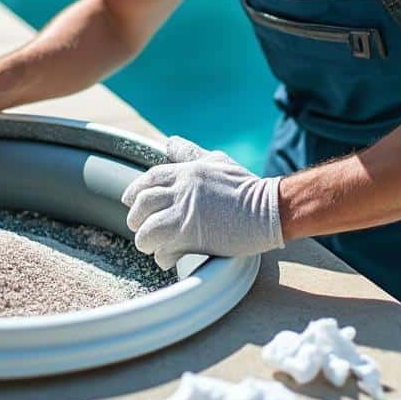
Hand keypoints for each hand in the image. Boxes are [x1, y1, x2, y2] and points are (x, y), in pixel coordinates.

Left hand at [121, 135, 283, 269]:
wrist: (270, 209)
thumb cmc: (248, 187)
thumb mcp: (218, 161)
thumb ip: (191, 154)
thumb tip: (171, 142)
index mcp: (186, 172)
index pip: (149, 179)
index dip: (135, 191)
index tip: (131, 201)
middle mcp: (181, 191)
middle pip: (141, 204)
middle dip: (137, 218)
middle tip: (142, 227)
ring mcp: (184, 214)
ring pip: (146, 230)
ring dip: (147, 240)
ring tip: (155, 245)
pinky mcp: (190, 237)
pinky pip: (162, 250)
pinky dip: (162, 257)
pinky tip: (170, 257)